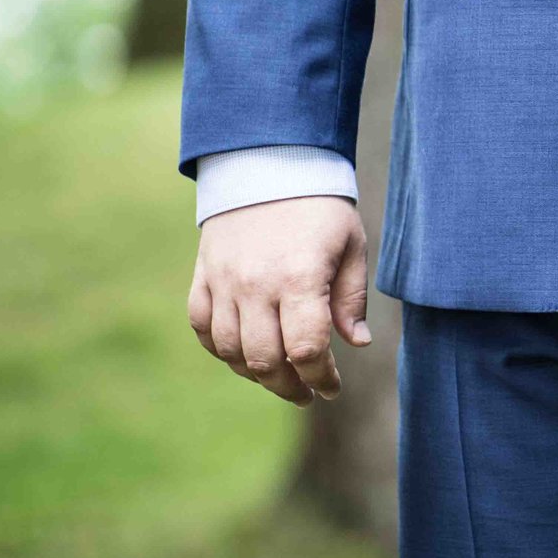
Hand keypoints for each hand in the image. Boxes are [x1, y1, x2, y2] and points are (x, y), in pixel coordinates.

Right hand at [187, 197, 372, 406]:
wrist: (269, 164)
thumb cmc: (320, 207)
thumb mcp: (351, 246)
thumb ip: (351, 298)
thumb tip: (355, 344)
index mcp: (298, 278)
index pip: (306, 350)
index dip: (321, 378)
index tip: (333, 388)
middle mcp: (255, 286)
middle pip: (264, 360)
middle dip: (289, 386)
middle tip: (307, 393)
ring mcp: (223, 282)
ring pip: (229, 350)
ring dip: (255, 374)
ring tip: (280, 378)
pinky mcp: (203, 276)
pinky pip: (202, 327)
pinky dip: (221, 349)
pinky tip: (243, 355)